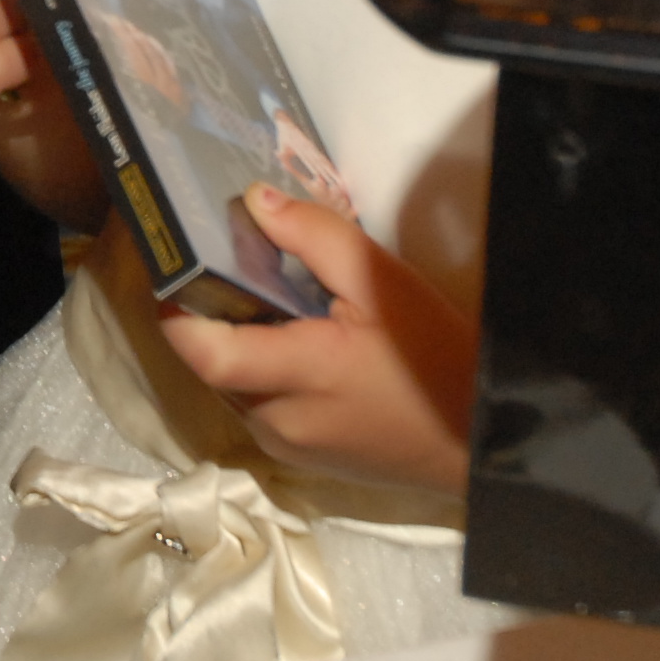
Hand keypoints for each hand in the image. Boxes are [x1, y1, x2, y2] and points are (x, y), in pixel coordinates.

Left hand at [155, 184, 478, 493]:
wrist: (482, 438)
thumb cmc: (435, 355)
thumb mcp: (382, 281)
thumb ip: (314, 236)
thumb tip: (253, 201)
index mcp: (296, 376)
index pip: (200, 350)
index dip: (177, 308)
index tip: (177, 264)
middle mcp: (277, 421)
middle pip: (211, 364)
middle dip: (210, 318)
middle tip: (228, 268)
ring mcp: (287, 447)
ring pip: (233, 387)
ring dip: (239, 346)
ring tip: (268, 302)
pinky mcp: (301, 459)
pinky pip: (259, 406)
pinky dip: (263, 373)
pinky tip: (297, 343)